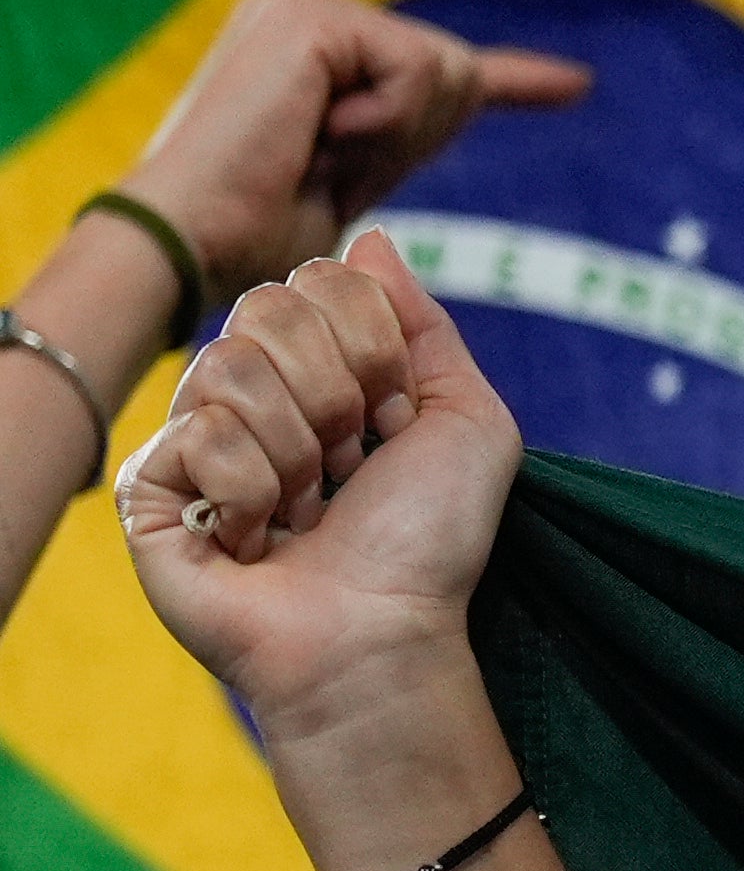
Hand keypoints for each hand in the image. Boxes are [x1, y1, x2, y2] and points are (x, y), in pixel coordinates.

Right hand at [119, 240, 526, 751]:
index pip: (318, 280)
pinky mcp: (147, 487)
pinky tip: (258, 538)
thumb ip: (425, 325)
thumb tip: (368, 239)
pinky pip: (196, 433)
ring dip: (298, 451)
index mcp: (319, 368)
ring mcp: (192, 436)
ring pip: (228, 367)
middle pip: (267, 308)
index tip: (396, 420)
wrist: (382, 631)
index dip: (374, 349)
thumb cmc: (432, 541)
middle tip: (351, 466)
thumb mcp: (469, 419)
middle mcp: (249, 392)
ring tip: (308, 510)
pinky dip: (250, 491)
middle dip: (336, 392)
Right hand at [125, 0, 589, 294]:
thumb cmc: (255, 230)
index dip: (519, 79)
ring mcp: (305, 0)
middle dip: (414, 140)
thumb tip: (479, 80)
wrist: (190, 243)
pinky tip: (314, 133)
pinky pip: (418, 73)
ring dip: (393, 137)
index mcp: (310, 38)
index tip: (581, 86)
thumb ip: (410, 123)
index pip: (431, 62)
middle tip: (324, 164)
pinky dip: (382, 122)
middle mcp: (304, 2)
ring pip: (447, 72)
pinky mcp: (313, 14)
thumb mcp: (359, 170)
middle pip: (456, 72)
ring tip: (311, 150)